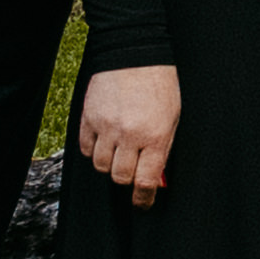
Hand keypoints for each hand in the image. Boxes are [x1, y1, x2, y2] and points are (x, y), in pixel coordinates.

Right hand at [79, 63, 182, 199]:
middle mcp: (129, 135)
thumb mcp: (173, 118)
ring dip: (110, 165)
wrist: (135, 54)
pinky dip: (94, 151)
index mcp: (156, 137)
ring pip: (101, 166)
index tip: (142, 204)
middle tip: (132, 171)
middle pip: (120, 177)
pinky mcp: (88, 118)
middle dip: (127, 179)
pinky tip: (104, 141)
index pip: (146, 181)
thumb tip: (156, 177)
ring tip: (120, 151)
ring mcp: (106, 127)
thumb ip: (163, 148)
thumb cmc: (161, 85)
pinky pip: (86, 149)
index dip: (143, 199)